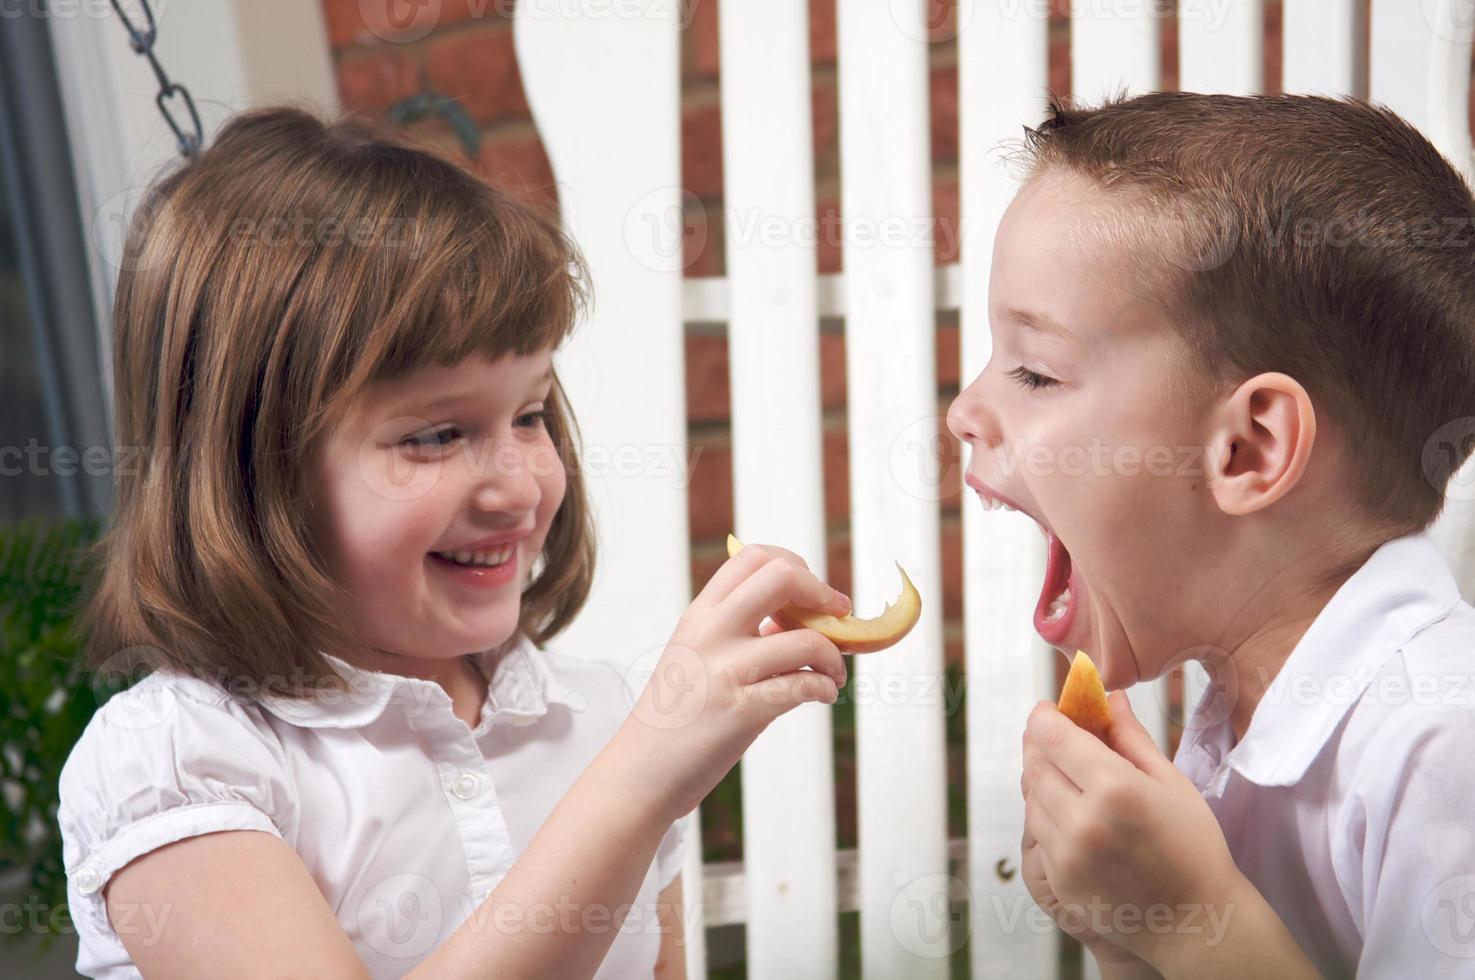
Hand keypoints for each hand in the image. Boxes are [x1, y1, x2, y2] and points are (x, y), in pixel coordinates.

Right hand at [619, 541, 851, 823]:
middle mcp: (711, 633)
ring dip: (835, 656)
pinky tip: (823, 695)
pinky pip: (804, 686)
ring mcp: (726, 671)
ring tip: (833, 673)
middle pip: (783, 576)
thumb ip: (735, 630)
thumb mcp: (695, 655)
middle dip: (823, 593)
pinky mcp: (742, 712)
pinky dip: (826, 688)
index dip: (796, 566)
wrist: (639, 772)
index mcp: (700, 614)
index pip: (753, 556)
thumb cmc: (675, 716)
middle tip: (837, 618)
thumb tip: (795, 614)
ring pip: (807, 639)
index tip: (812, 596)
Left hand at [1020, 690, 1244, 968]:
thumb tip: (1109, 698)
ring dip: (1040, 779)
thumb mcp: (1170, 782)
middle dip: (1039, 744)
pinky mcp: (1058, 879)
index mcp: (1114, 788)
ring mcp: (1066, 854)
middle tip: (1052, 736)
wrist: (1197, 921)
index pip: (1054, 736)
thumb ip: (1131, 737)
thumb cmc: (1194, 848)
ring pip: (1031, 798)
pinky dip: (1045, 815)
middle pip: (1035, 764)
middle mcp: (1082, 820)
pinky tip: (1069, 811)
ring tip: (1064, 773)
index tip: (1047, 710)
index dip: (1044, 717)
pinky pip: (1037, 833)